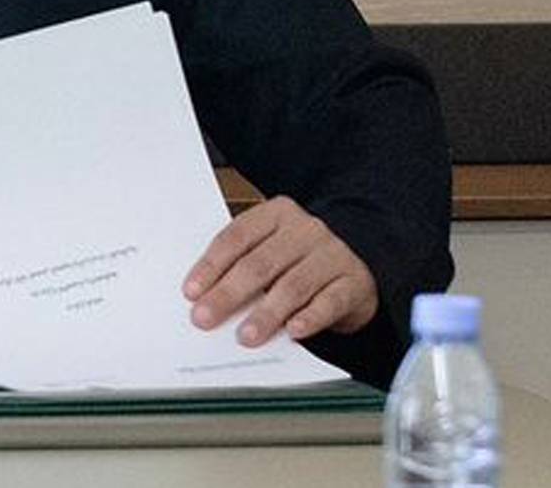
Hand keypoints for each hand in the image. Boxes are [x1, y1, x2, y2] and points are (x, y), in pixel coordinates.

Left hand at [185, 197, 376, 345]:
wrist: (360, 261)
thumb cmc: (301, 258)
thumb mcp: (273, 249)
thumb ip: (245, 265)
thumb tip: (207, 299)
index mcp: (276, 214)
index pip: (236, 237)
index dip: (211, 266)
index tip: (191, 292)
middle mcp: (305, 230)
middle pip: (259, 264)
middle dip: (229, 294)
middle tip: (206, 318)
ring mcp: (332, 254)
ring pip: (293, 285)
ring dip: (266, 313)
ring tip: (246, 336)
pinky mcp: (354, 282)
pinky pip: (329, 302)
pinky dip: (309, 318)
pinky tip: (293, 332)